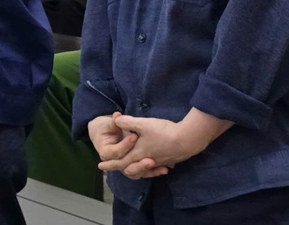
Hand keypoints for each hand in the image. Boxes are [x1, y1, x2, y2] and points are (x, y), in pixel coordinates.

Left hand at [98, 110, 231, 179]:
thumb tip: (116, 119)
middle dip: (118, 167)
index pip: (120, 162)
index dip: (109, 163)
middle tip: (109, 168)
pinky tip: (151, 163)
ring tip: (129, 166)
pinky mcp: (167, 160)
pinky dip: (148, 168)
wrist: (188, 140)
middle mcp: (146, 161)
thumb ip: (128, 122)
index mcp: (138, 154)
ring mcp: (158, 162)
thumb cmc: (163, 132)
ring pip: (142, 169)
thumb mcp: (143, 124)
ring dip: (133, 168)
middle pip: (130, 168)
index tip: (100, 166)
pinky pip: (154, 167)